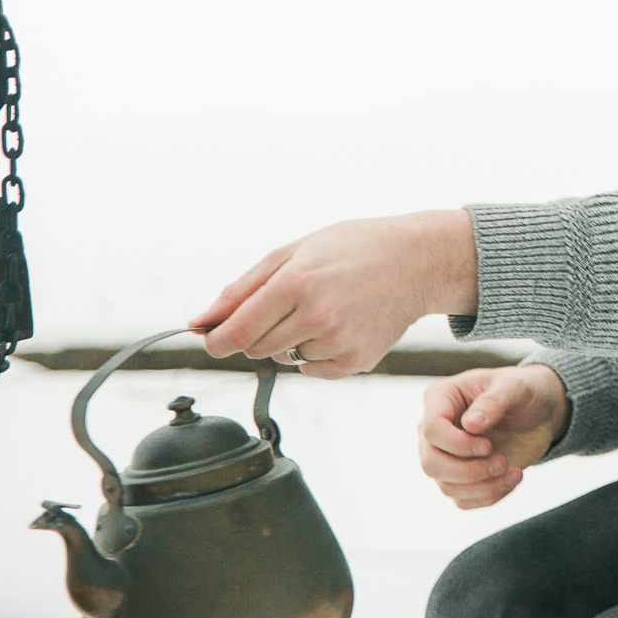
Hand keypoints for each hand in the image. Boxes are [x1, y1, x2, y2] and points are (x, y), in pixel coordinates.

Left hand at [194, 211, 478, 377]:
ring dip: (290, 340)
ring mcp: (338, 342)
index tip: (213, 337)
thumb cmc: (353, 248)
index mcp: (295, 283)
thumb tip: (200, 322)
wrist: (417, 261)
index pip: (234, 332)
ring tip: (322, 309)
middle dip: (257, 332)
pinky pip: (311, 369)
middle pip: (255, 348)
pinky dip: (316, 352)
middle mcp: (316, 316)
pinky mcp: (355, 361)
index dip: (215, 339)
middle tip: (286, 305)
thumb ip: (242, 289)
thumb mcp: (294, 252)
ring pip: (283, 358)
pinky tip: (340, 325)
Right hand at [416, 365, 569, 508]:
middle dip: (468, 470)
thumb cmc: (524, 390)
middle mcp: (435, 430)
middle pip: (431, 463)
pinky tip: (512, 479)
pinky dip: (488, 496)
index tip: (488, 446)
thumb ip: (494, 401)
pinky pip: (463, 499)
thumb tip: (469, 424)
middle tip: (502, 462)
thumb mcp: (515, 387)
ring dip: (483, 486)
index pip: (431, 429)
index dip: (457, 444)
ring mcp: (445, 456)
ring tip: (514, 472)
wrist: (539, 411)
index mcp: (441, 398)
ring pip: (446, 486)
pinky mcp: (460, 477)